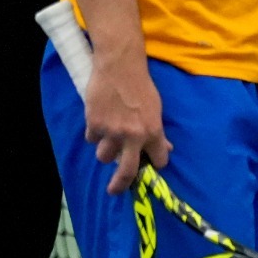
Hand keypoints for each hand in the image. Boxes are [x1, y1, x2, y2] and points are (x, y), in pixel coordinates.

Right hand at [84, 49, 171, 193]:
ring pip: (104, 156)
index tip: (150, 165)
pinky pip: (91, 138)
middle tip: (115, 190)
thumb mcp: (156, 108)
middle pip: (127, 172)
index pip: (158, 160)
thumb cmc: (140, 85)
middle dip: (120, 185)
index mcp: (152, 131)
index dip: (155, 163)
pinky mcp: (94, 124)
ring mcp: (112, 132)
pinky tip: (99, 118)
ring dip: (105, 150)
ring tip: (107, 136)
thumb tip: (165, 148)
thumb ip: (157, 131)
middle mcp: (133, 136)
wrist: (119, 66)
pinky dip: (94, 132)